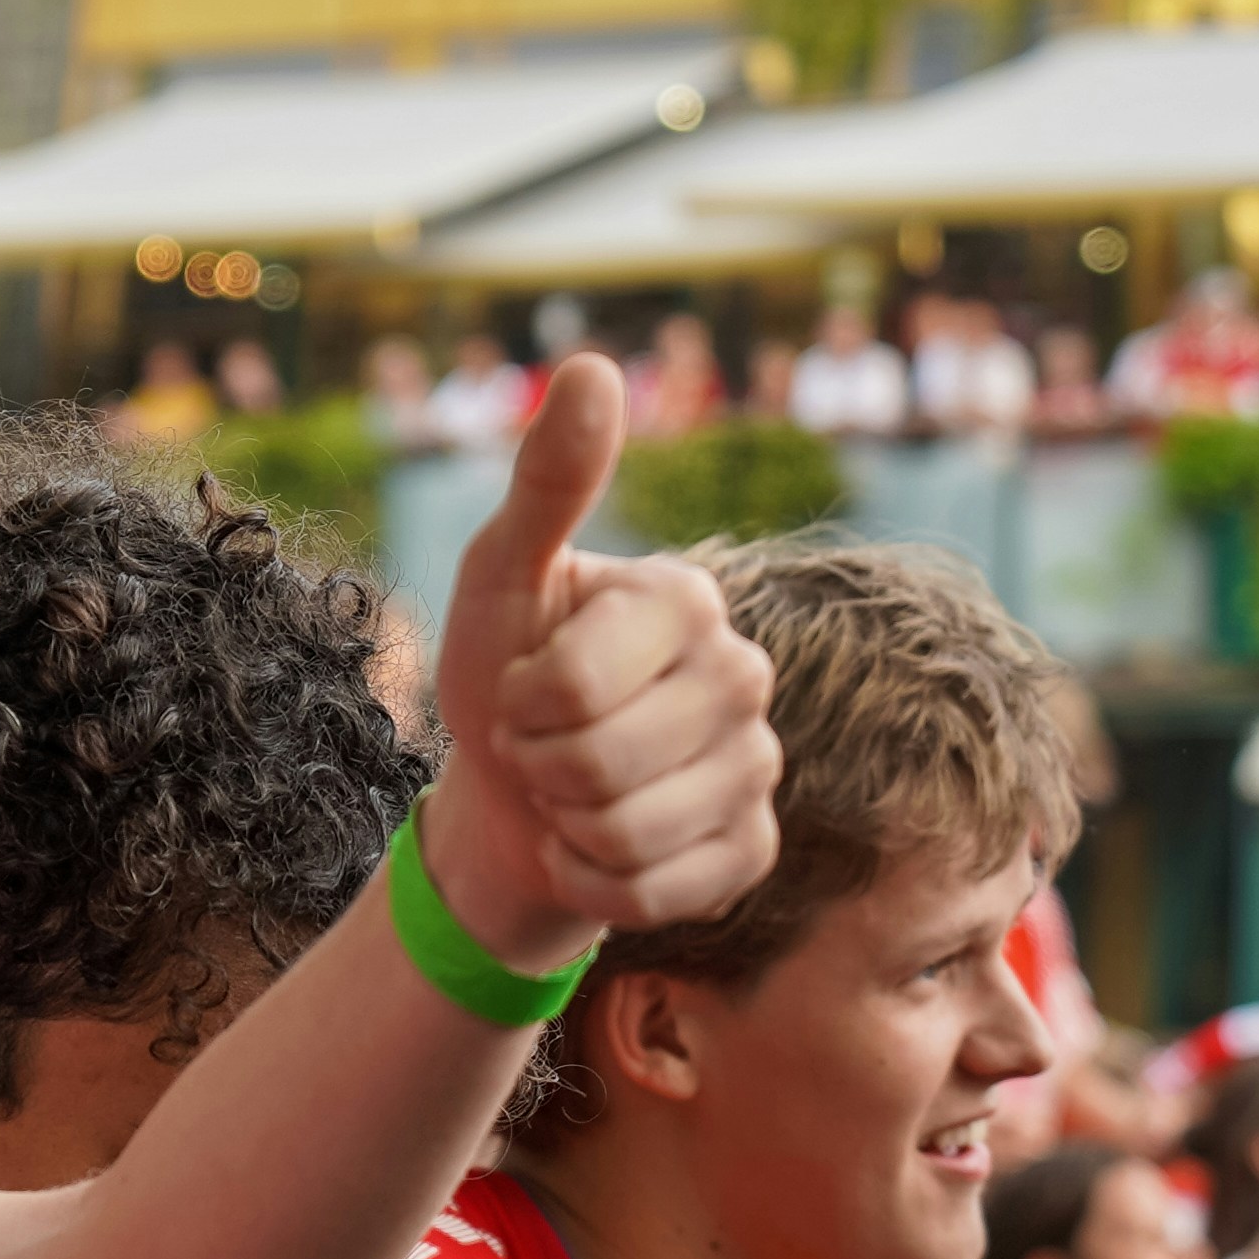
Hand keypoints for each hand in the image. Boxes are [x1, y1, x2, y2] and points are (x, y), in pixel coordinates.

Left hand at [423, 354, 782, 968]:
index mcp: (688, 601)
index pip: (573, 683)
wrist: (508, 802)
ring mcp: (759, 768)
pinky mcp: (751, 852)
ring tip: (566, 793)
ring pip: (629, 832)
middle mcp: (745, 676)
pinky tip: (594, 848)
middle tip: (540, 744)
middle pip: (602, 762)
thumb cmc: (499, 675)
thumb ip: (546, 483)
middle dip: (539, 765)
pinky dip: (595, 882)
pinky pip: (654, 893)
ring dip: (565, 825)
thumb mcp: (499, 579)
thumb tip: (590, 365)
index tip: (520, 684)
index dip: (518, 700)